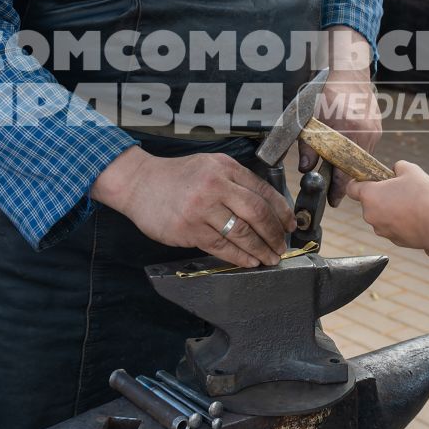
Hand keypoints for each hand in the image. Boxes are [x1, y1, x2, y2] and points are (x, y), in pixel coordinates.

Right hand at [92, 147, 295, 266]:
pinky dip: (239, 256)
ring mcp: (201, 208)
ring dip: (260, 249)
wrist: (139, 183)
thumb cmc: (176, 177)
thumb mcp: (209, 167)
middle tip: (282, 246)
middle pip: (257, 213)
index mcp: (225, 168)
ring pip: (241, 233)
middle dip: (274, 233)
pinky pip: (222, 246)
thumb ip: (235, 182)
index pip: (263, 191)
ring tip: (270, 258)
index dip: (281, 211)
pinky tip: (249, 261)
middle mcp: (215, 186)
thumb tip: (267, 209)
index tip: (289, 225)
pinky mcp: (189, 229)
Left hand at [298, 65, 381, 206]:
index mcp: (349, 130)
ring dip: (350, 167)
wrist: (349, 73)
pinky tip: (346, 154)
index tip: (333, 201)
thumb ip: (308, 145)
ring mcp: (375, 130)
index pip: (345, 170)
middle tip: (335, 194)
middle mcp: (366, 133)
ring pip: (361, 159)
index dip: (338, 188)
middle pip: (356, 168)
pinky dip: (355, 154)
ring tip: (338, 174)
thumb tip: (305, 169)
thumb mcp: (311, 118)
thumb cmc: (327, 93)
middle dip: (344, 182)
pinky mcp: (378, 128)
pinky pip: (367, 149)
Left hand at [346, 160, 428, 252]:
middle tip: (400, 190)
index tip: (370, 179)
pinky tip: (416, 217)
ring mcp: (381, 230)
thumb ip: (398, 166)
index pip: (351, 188)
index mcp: (369, 196)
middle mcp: (370, 215)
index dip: (359, 182)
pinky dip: (400, 222)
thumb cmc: (423, 195)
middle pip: (369, 202)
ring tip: (411, 204)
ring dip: (391, 210)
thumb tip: (395, 169)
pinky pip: (393, 227)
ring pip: (381, 216)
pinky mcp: (393, 240)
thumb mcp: (411, 170)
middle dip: (381, 196)